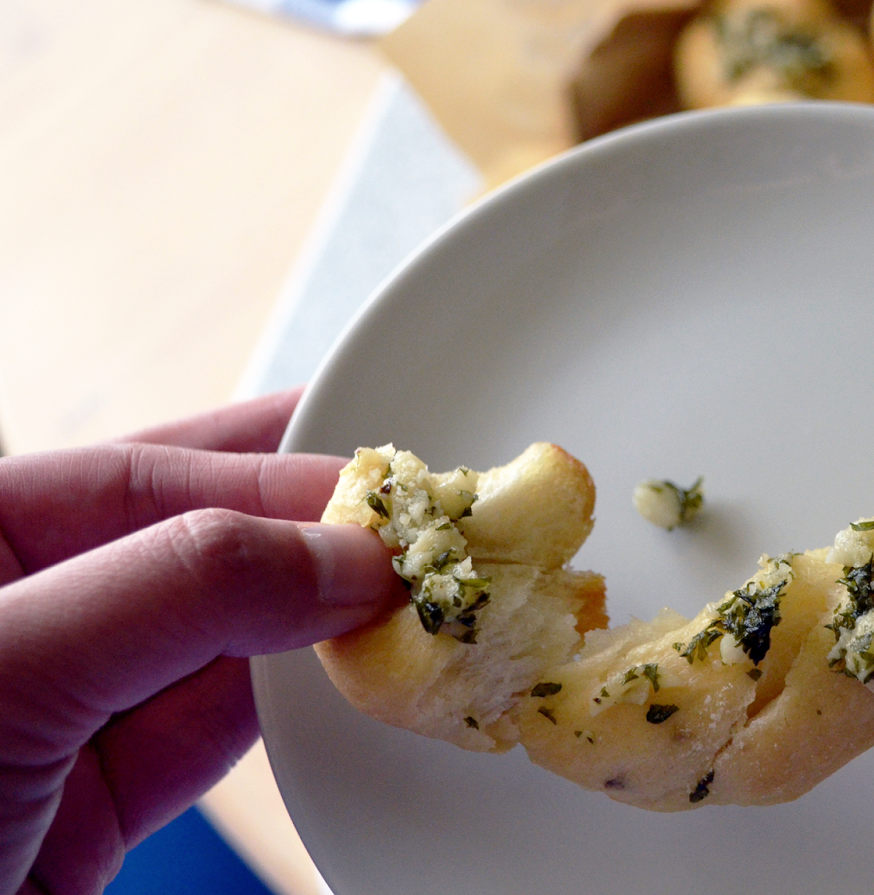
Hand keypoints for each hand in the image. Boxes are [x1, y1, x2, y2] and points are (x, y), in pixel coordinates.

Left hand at [0, 390, 403, 894]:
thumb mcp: (4, 669)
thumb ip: (174, 588)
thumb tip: (338, 555)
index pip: (141, 476)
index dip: (273, 473)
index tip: (388, 490)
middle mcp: (18, 614)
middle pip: (193, 545)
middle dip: (309, 538)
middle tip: (426, 529)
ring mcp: (52, 714)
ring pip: (218, 641)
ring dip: (317, 629)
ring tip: (413, 602)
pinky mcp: (89, 807)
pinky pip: (213, 730)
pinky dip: (291, 714)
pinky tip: (351, 682)